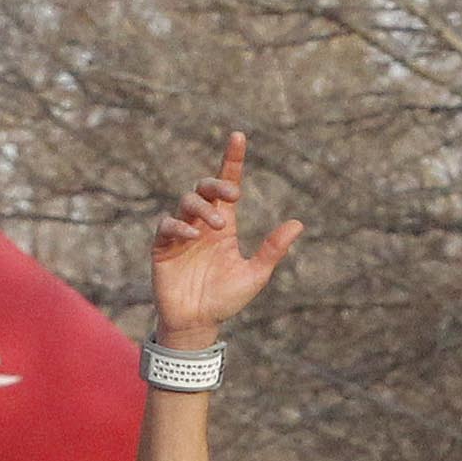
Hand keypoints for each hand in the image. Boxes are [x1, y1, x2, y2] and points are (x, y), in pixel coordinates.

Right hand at [149, 132, 304, 346]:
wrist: (198, 324)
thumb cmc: (225, 299)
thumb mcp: (255, 274)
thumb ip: (272, 249)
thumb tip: (298, 224)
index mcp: (225, 226)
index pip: (227, 185)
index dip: (232, 160)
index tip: (238, 136)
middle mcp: (202, 224)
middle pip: (204, 188)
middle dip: (217, 184)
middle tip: (233, 195)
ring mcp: (181, 234)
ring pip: (186, 202)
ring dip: (202, 208)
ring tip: (217, 227)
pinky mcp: (163, 248)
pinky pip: (167, 226)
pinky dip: (179, 227)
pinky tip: (193, 236)